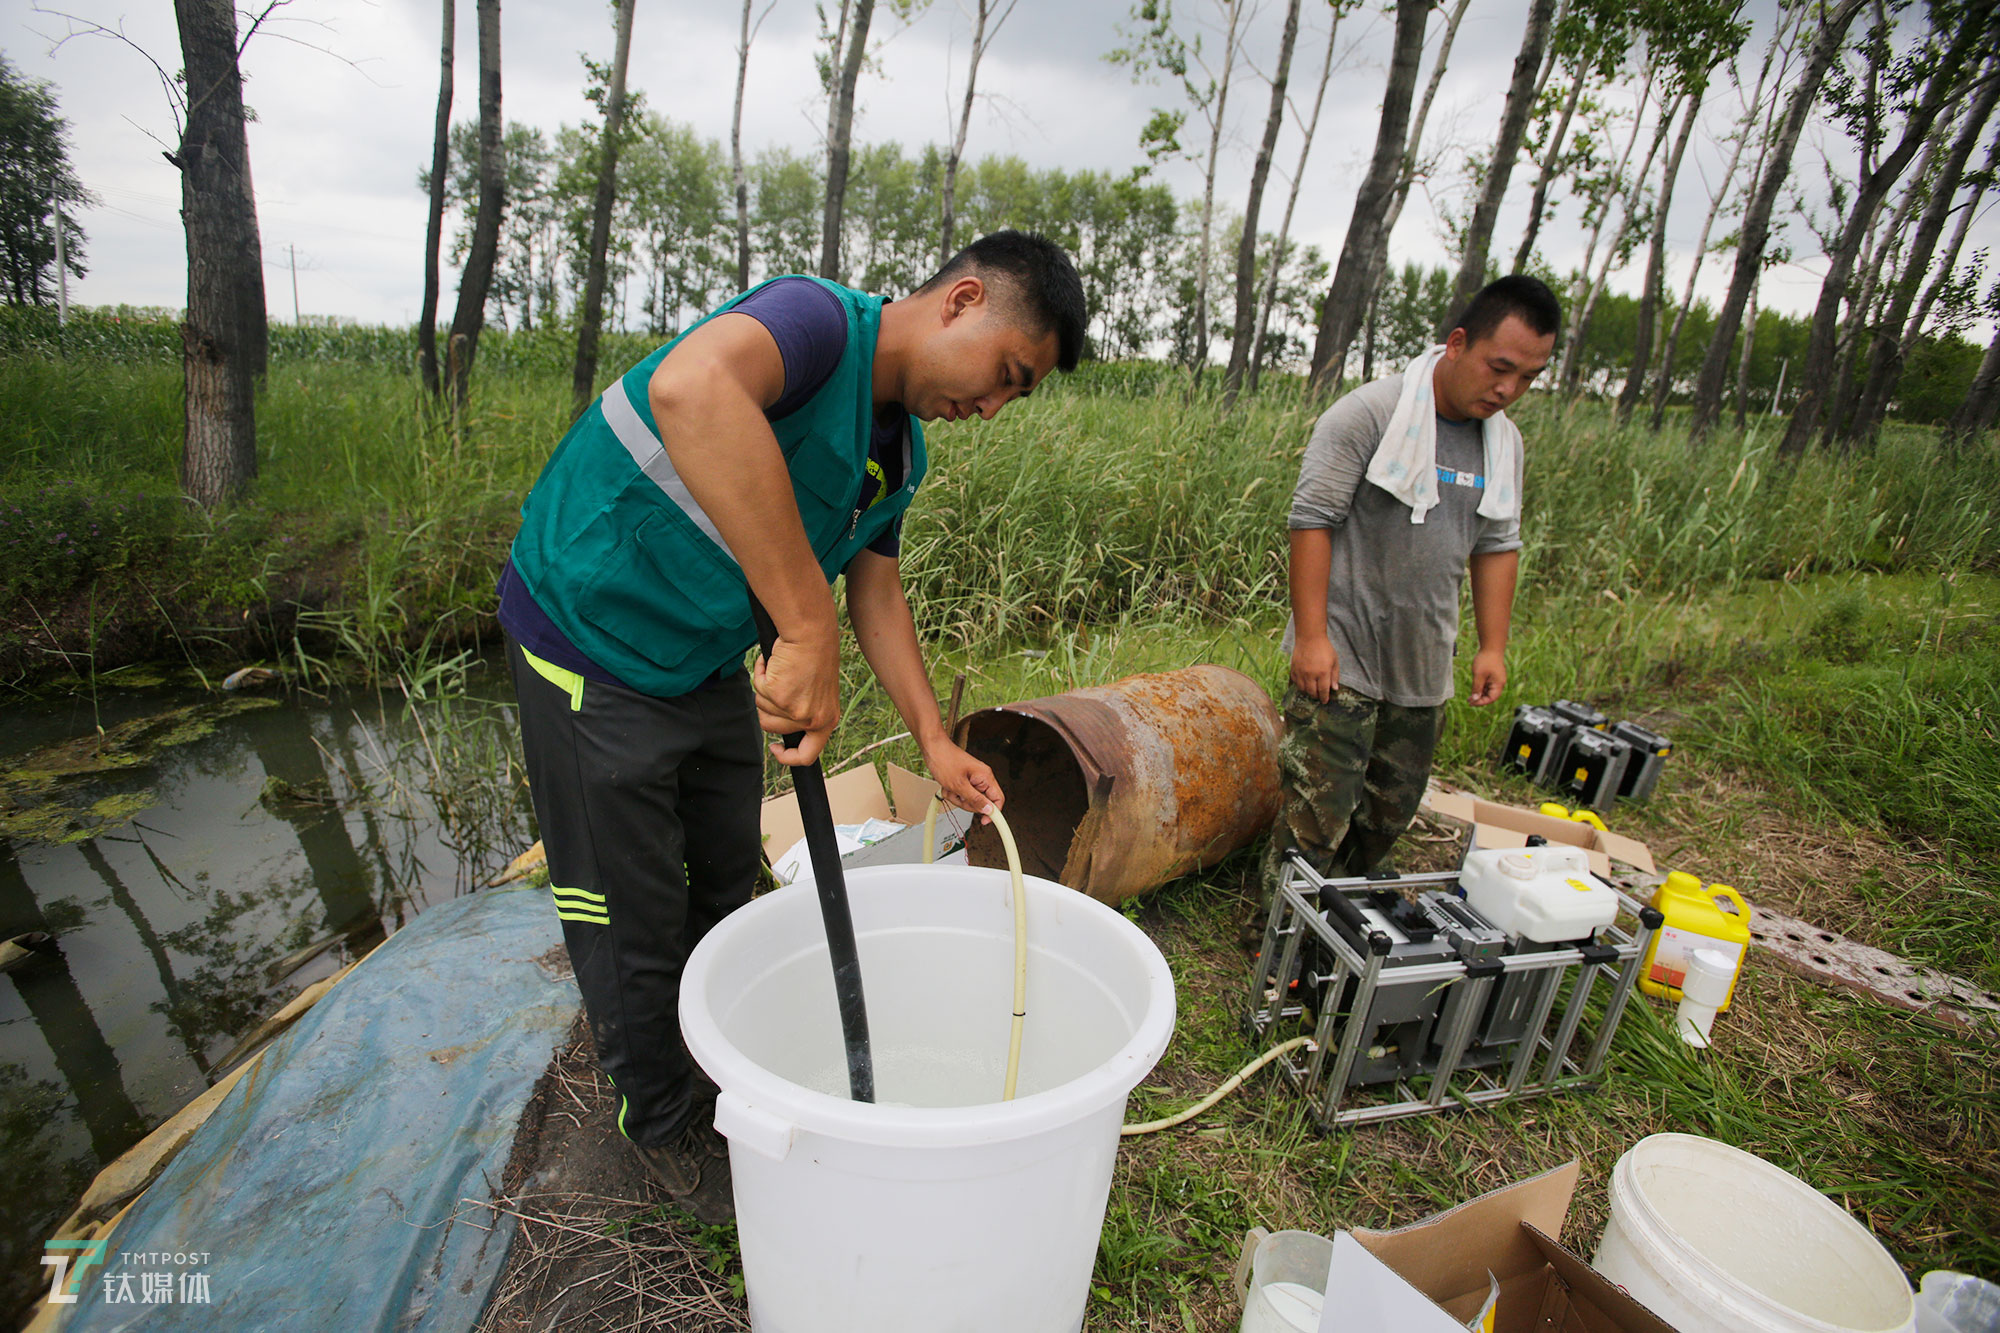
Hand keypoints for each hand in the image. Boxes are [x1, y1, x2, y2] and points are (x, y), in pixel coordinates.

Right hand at [755, 633, 840, 764]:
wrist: (812, 633)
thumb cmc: (815, 655)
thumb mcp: (819, 692)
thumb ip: (805, 712)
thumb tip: (781, 723)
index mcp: (826, 720)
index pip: (807, 755)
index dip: (788, 757)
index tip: (775, 748)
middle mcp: (812, 719)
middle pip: (771, 726)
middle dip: (766, 704)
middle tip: (779, 682)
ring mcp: (794, 710)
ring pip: (761, 707)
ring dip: (764, 686)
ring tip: (781, 668)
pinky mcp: (778, 695)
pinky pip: (757, 688)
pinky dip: (761, 672)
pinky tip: (774, 660)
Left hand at [920, 735, 1003, 823]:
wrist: (932, 748)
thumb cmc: (945, 760)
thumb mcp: (959, 785)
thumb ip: (975, 799)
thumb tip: (989, 810)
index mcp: (985, 777)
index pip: (998, 799)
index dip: (994, 812)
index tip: (985, 821)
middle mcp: (981, 778)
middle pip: (982, 802)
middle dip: (967, 803)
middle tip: (958, 796)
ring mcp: (972, 779)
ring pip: (969, 800)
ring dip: (957, 798)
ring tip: (950, 788)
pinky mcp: (964, 780)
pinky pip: (961, 794)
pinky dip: (953, 793)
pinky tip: (947, 786)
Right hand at [1290, 634, 1338, 702]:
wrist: (1309, 637)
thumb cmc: (1324, 648)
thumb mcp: (1334, 661)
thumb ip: (1335, 676)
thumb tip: (1334, 689)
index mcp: (1323, 673)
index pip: (1323, 691)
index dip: (1324, 698)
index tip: (1325, 701)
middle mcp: (1311, 674)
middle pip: (1312, 692)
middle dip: (1316, 696)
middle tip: (1319, 695)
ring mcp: (1301, 672)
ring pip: (1303, 689)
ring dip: (1308, 692)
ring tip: (1311, 690)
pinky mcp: (1294, 669)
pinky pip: (1295, 682)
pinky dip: (1300, 685)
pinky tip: (1304, 683)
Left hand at [1468, 648, 1505, 705]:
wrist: (1490, 647)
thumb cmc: (1485, 660)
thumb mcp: (1478, 675)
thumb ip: (1477, 688)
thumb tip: (1474, 699)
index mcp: (1498, 684)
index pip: (1491, 699)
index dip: (1481, 702)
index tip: (1471, 703)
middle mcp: (1499, 683)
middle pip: (1490, 696)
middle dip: (1480, 699)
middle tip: (1469, 701)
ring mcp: (1497, 680)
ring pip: (1488, 691)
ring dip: (1479, 694)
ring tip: (1469, 696)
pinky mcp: (1493, 676)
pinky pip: (1488, 685)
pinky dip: (1481, 688)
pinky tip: (1473, 689)